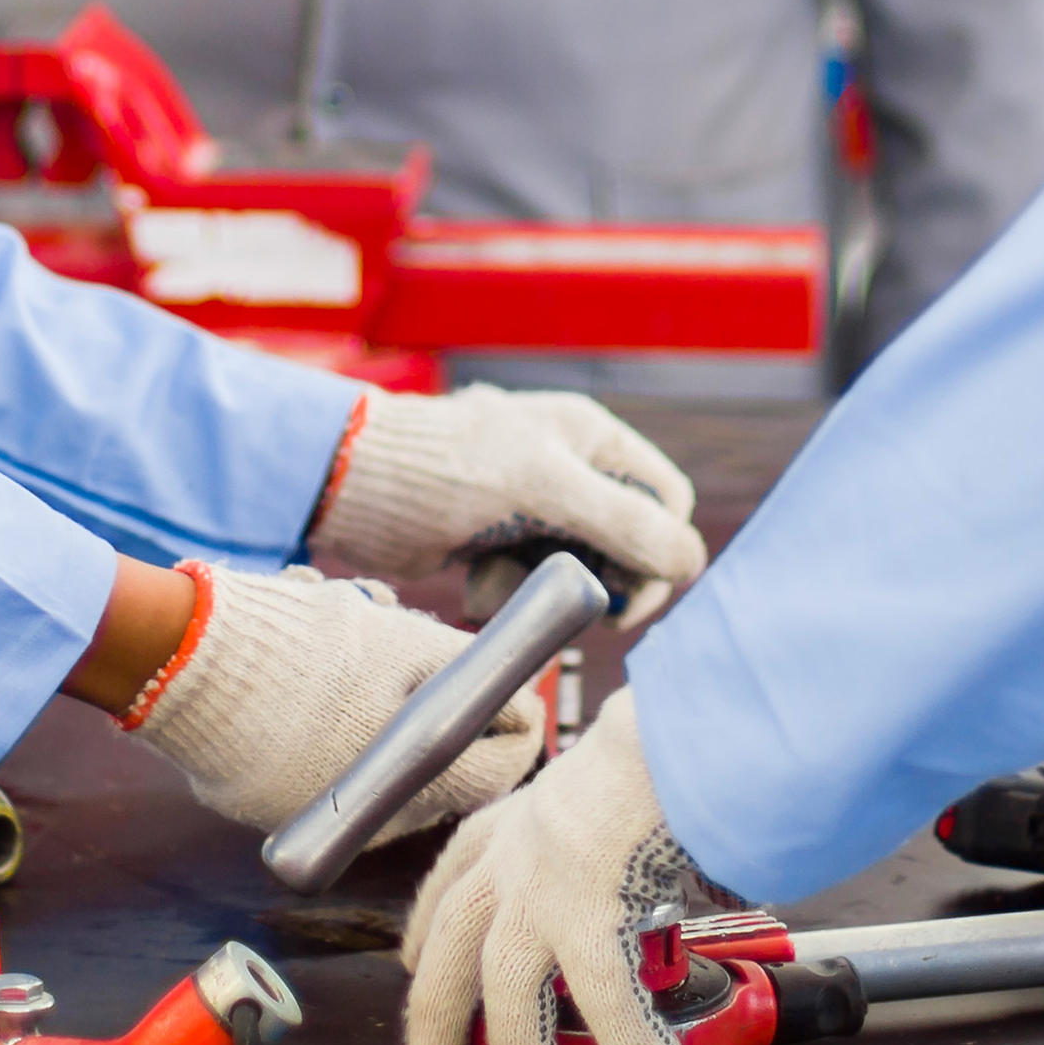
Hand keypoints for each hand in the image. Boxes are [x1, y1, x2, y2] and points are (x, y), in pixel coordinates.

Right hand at [118, 562, 545, 839]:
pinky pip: (321, 769)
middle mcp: (370, 820)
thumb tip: (513, 694)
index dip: (517, 718)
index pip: (501, 766)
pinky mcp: (264, 806)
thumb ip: (470, 671)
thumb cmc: (312, 646)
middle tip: (426, 653)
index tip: (514, 687)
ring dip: (381, 706)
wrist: (192, 659)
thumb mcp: (408, 640)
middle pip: (440, 766)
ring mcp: (313, 818)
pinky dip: (330, 725)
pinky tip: (310, 674)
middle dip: (442, 704)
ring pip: (379, 763)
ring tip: (356, 641)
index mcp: (419, 782)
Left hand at [308, 388, 707, 625]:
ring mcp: (530, 507)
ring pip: (576, 571)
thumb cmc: (447, 470)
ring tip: (496, 581)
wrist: (352, 484)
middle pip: (626, 543)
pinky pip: (529, 583)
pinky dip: (507, 593)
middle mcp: (568, 468)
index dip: (659, 552)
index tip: (628, 592)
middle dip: (598, 580)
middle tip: (573, 606)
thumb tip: (690, 561)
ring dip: (543, 590)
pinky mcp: (494, 540)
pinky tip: (473, 582)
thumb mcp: (545, 488)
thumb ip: (623, 521)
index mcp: (591, 438)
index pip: (665, 501)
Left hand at [402, 688, 707, 1044]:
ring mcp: (544, 887)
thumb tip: (657, 835)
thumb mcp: (613, 774)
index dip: (429, 919)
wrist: (680, 726)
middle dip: (436, 1012)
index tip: (415, 955)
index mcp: (522, 812)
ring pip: (508, 990)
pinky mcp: (586, 917)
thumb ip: (614, 814)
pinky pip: (607, 1003)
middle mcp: (519, 851)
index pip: (457, 869)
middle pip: (456, 943)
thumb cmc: (663, 741)